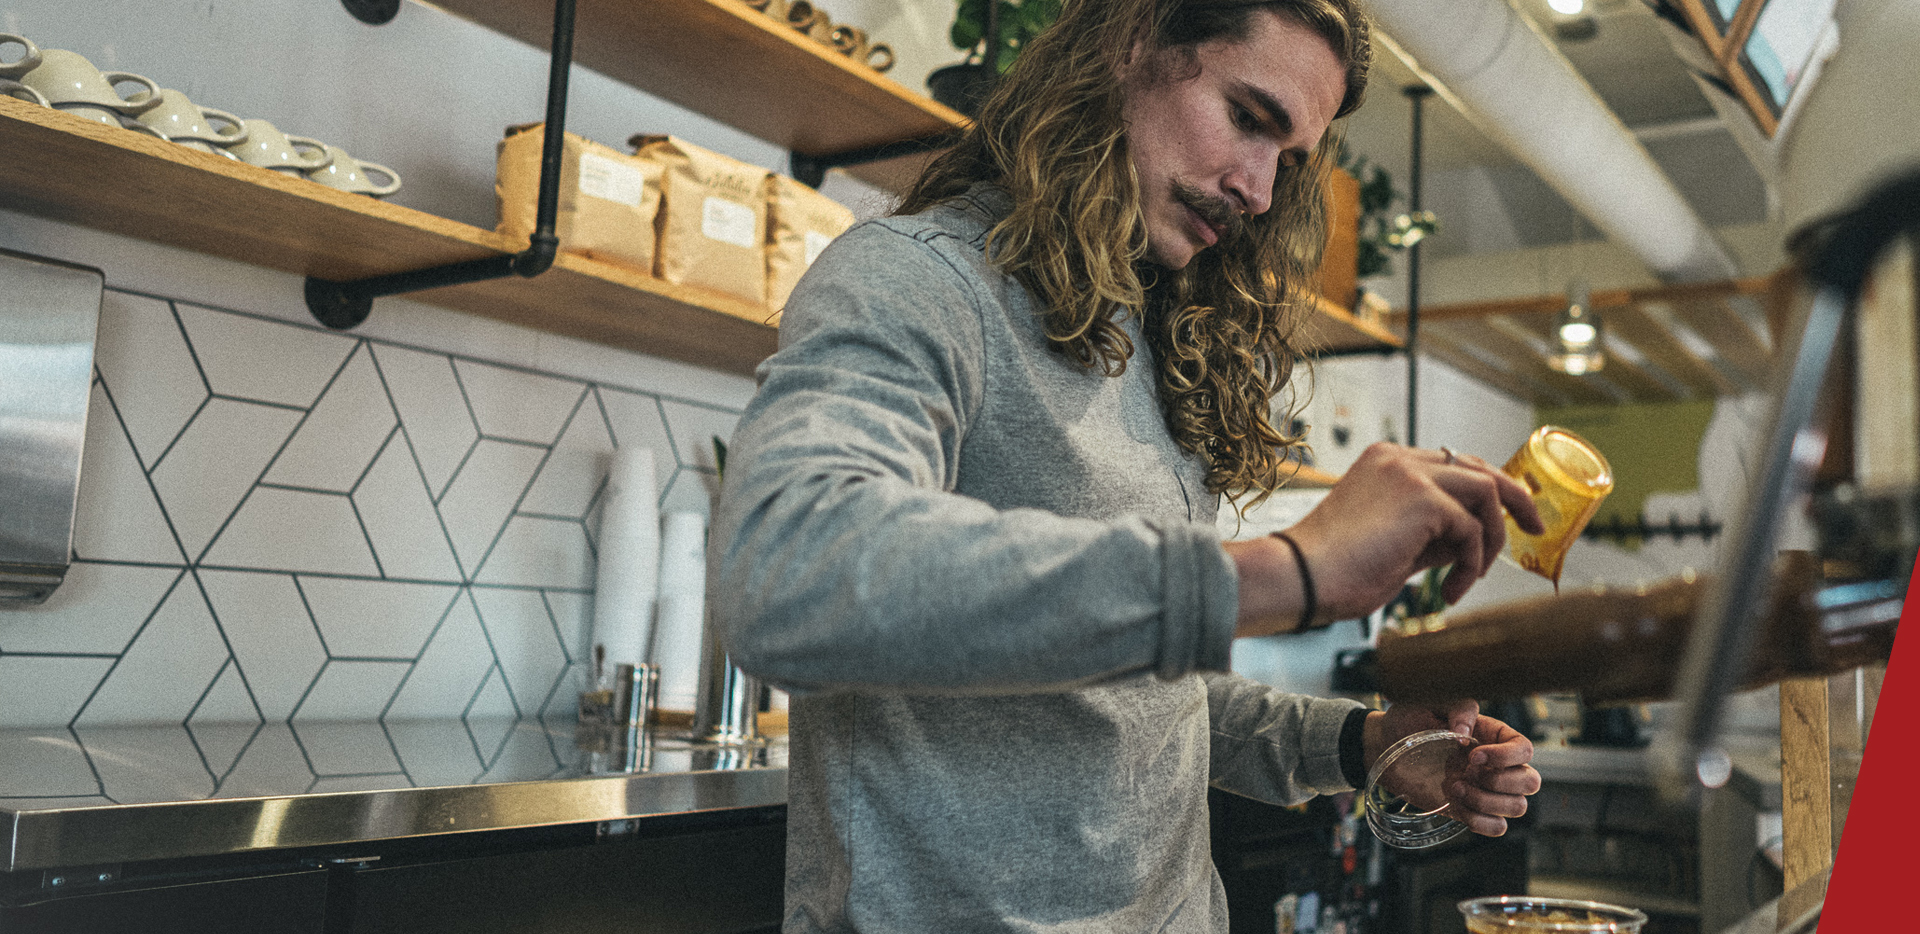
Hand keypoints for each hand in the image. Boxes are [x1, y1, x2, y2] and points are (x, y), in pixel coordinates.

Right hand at [1291, 442, 1542, 621]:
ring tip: (1472, 576)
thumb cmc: (1335, 569)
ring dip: (1491, 540)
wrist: (1302, 577)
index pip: (1454, 464)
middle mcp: (1399, 457)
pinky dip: (1471, 563)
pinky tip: (1448, 590)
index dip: (1487, 490)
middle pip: (1479, 467)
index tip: (1508, 516)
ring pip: (1486, 492)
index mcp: (1386, 461)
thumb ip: (1433, 532)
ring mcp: (1411, 473)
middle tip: (1533, 528)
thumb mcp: (1395, 544)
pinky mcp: (1423, 499)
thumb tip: (1472, 538)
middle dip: (1514, 499)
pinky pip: (1471, 530)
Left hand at [1363, 700, 1539, 837]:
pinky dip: (1480, 821)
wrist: (1385, 747)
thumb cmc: (1410, 721)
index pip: (1525, 750)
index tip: (1472, 755)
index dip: (1505, 757)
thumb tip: (1468, 733)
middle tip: (1465, 773)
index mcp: (1494, 736)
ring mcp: (1486, 789)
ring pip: (1517, 807)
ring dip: (1486, 802)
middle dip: (1500, 782)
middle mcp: (1497, 764)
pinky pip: (1497, 827)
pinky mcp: (1472, 810)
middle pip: (1530, 782)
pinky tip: (1457, 806)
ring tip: (1453, 788)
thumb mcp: (1431, 702)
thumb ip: (1458, 709)